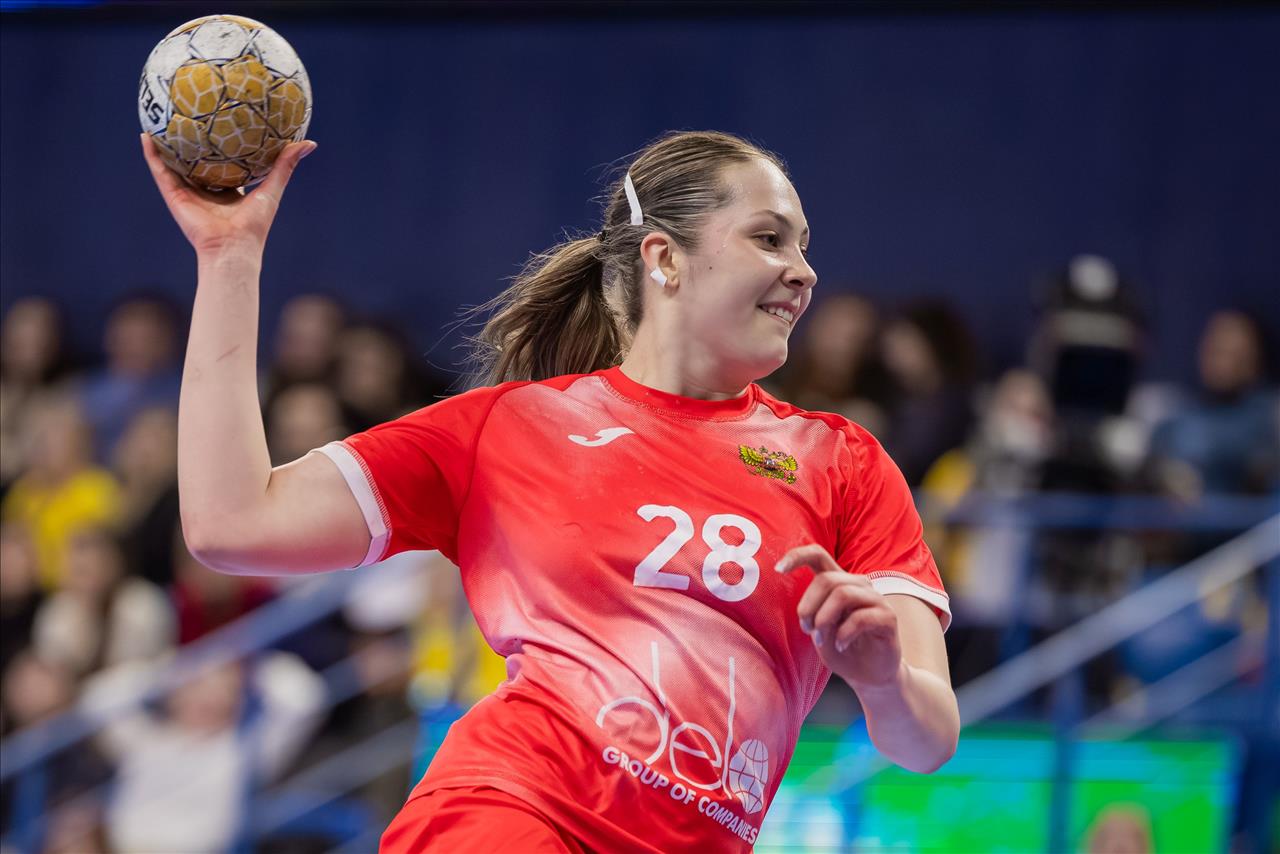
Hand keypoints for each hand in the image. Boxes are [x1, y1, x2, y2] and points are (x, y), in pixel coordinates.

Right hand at [139, 133, 315, 256]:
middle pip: (195, 162)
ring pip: (173, 164)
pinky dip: (152, 155)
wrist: (233, 248)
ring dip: (164, 144)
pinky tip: (145, 136)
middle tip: (186, 114)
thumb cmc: (255, 224)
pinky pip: (160, 171)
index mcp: (228, 191)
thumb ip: (285, 165)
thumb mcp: (272, 188)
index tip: (219, 123)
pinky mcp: (174, 196)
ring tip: (158, 119)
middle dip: (190, 141)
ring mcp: (188, 193)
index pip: (222, 164)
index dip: (220, 145)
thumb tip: (308, 143)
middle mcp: (206, 191)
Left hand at [776, 544, 902, 688]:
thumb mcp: (819, 630)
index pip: (818, 555)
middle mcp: (858, 585)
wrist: (868, 674)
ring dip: (824, 619)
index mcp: (838, 582)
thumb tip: (805, 611)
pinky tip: (840, 645)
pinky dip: (844, 634)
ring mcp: (876, 599)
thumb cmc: (841, 648)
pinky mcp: (888, 617)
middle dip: (808, 606)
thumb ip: (813, 614)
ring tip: (821, 639)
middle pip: (827, 579)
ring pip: (843, 594)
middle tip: (807, 629)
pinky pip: (860, 617)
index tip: (778, 569)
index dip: (797, 556)